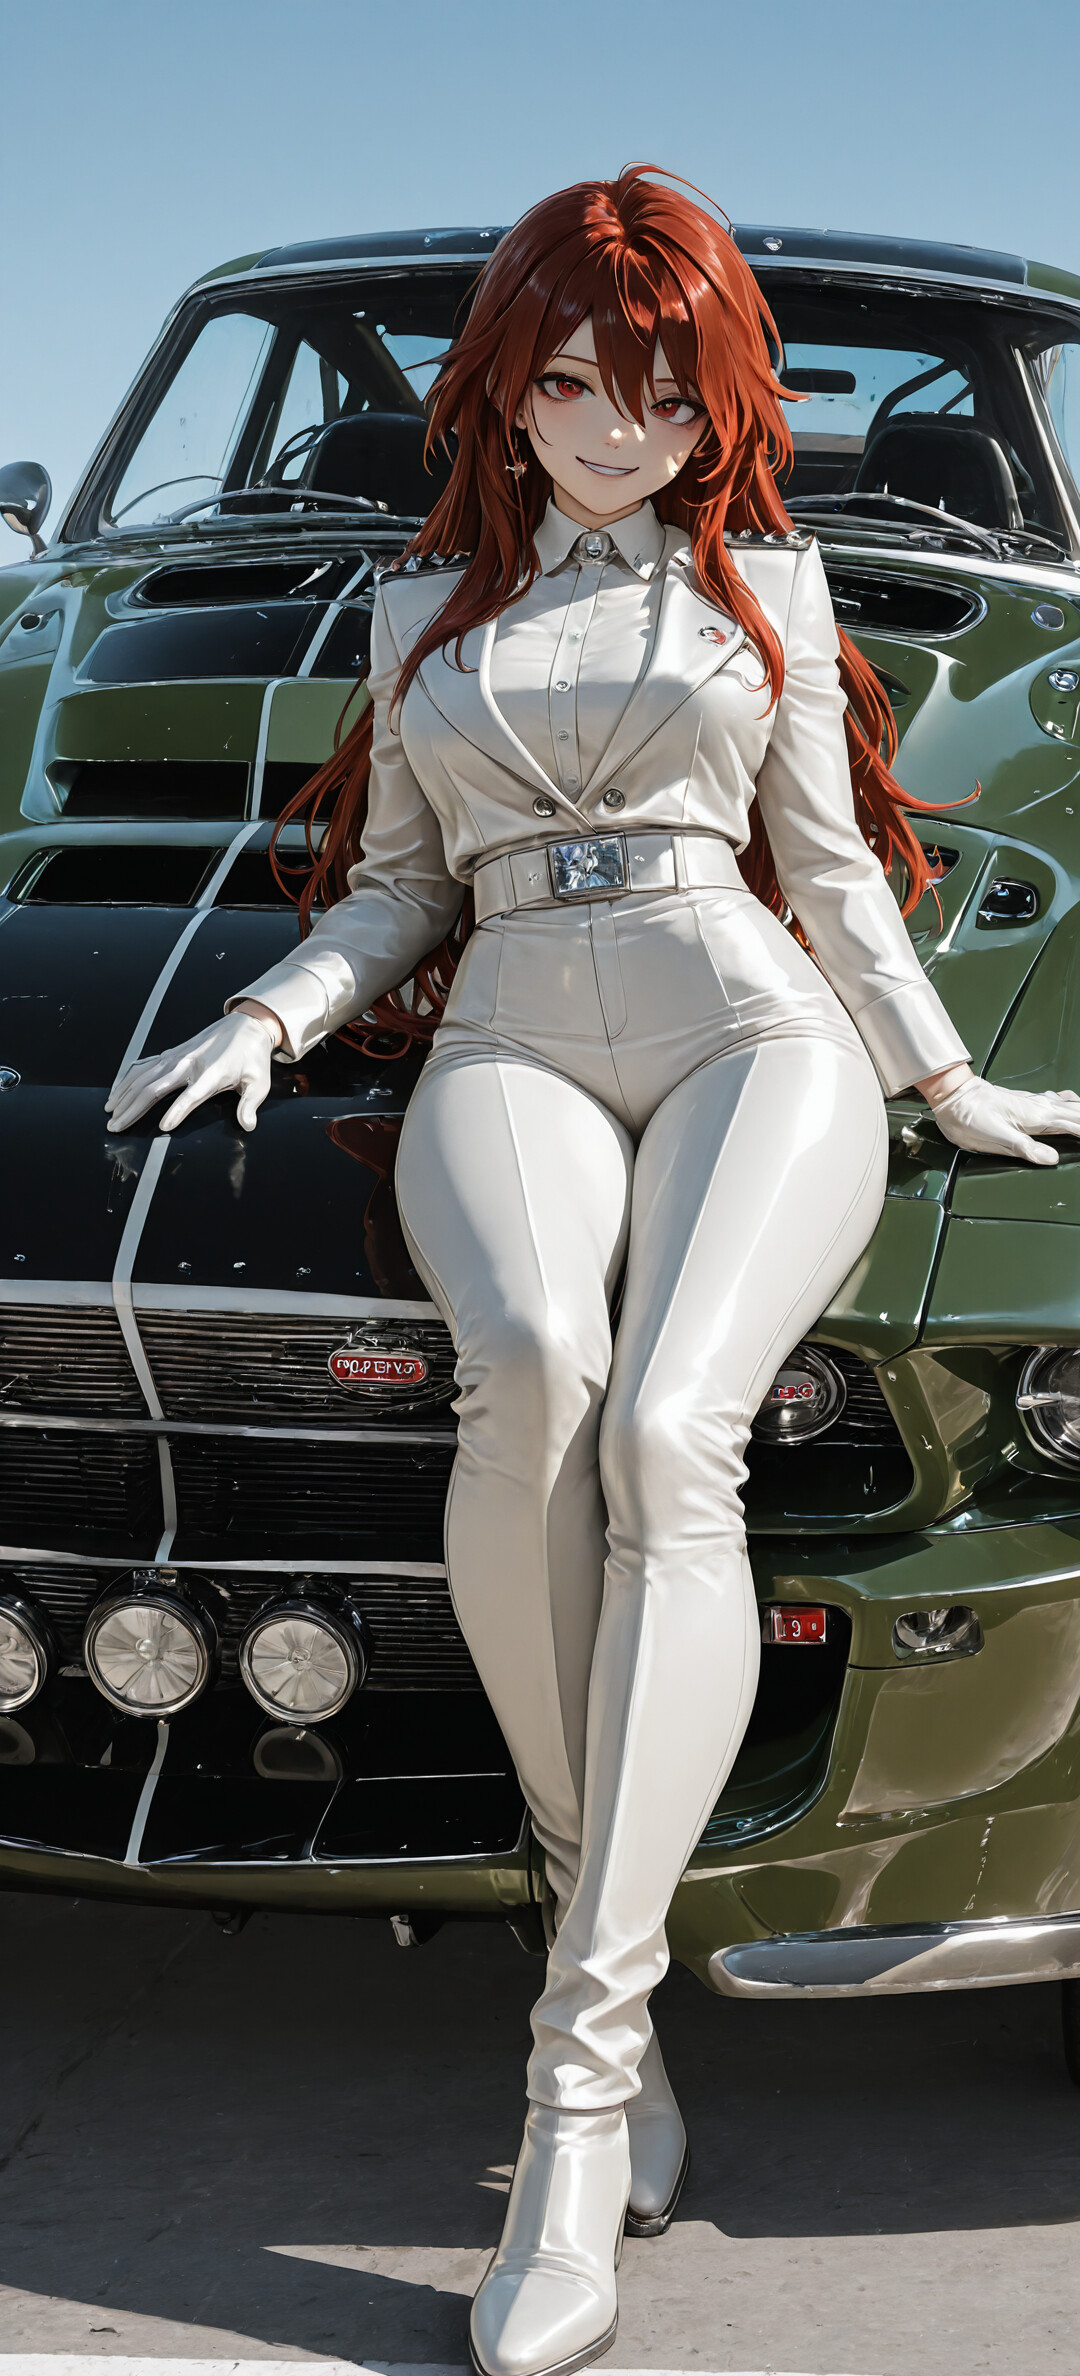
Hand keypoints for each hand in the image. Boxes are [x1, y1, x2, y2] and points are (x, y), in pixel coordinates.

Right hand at [105, 1010, 279, 1134]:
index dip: (177, 1111)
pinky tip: (116, 1091)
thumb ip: (250, 1105)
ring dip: (124, 1095)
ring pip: (143, 1077)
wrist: (246, 1026)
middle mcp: (189, 1064)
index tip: (163, 1127)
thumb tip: (248, 1125)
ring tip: (110, 1113)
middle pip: (155, 1088)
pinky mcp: (171, 1053)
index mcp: (212, 1074)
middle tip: (116, 1127)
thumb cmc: (252, 1057)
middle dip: (132, 1109)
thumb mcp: (259, 1083)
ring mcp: (177, 1057)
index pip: (191, 1096)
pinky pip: (143, 1065)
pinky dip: (127, 1078)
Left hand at [926, 1074, 1079, 1165]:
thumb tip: (1052, 1159)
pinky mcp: (1028, 1101)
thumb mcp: (996, 1138)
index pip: (1076, 1126)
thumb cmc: (970, 1117)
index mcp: (1038, 1118)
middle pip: (1077, 1114)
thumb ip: (1026, 1148)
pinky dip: (1072, 1105)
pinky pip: (1060, 1100)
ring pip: (1071, 1105)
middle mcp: (1041, 1107)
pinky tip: (1071, 1106)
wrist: (954, 1096)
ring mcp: (1035, 1102)